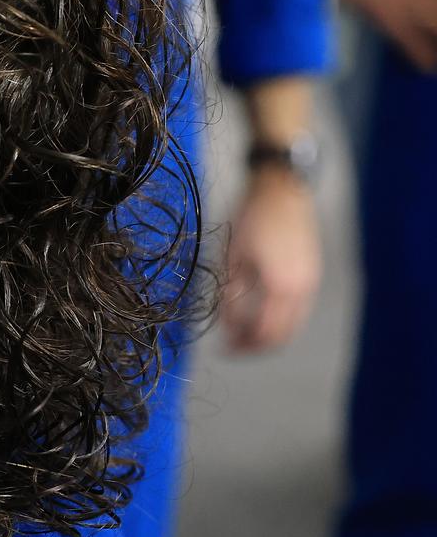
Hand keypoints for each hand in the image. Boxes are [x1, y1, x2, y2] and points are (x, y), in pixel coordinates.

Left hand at [220, 169, 320, 353]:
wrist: (283, 187)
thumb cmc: (253, 217)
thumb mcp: (233, 257)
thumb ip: (231, 294)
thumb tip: (227, 324)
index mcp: (283, 286)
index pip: (266, 333)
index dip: (245, 346)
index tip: (224, 349)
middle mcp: (304, 289)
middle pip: (283, 334)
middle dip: (257, 344)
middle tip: (232, 345)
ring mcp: (312, 281)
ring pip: (293, 323)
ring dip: (268, 332)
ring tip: (241, 330)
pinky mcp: (312, 273)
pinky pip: (298, 308)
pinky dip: (279, 317)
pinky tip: (257, 311)